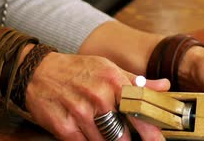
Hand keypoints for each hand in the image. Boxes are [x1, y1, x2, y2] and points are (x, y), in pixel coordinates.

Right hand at [26, 52, 169, 140]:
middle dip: (127, 140)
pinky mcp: (64, 127)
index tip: (157, 139)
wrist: (39, 72)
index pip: (138, 108)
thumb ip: (138, 82)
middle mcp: (98, 96)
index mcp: (113, 81)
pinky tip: (89, 133)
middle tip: (128, 138)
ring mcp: (80, 112)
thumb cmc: (78, 70)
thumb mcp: (109, 69)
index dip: (149, 128)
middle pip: (121, 132)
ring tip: (102, 129)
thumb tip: (164, 86)